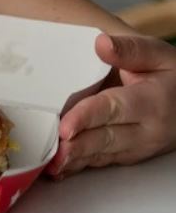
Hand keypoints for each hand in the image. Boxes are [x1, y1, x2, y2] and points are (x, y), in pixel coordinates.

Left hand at [48, 33, 175, 178]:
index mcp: (151, 102)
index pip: (113, 109)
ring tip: (50, 165)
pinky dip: (80, 166)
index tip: (65, 126)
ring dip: (75, 161)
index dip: (86, 118)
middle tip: (51, 151)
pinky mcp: (130, 155)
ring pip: (102, 155)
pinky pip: (103, 162)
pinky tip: (59, 169)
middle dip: (76, 146)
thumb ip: (128, 49)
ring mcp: (138, 146)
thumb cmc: (171, 75)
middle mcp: (146, 130)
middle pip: (105, 139)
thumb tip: (101, 43)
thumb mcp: (157, 54)